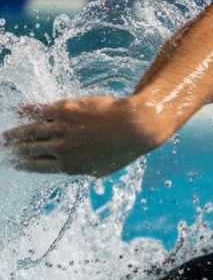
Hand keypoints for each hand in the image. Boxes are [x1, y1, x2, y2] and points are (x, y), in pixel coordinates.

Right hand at [2, 95, 167, 176]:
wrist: (134, 126)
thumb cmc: (123, 148)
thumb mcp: (103, 167)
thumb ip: (84, 168)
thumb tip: (72, 169)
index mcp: (70, 166)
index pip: (38, 166)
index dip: (23, 164)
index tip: (13, 162)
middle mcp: (61, 149)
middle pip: (30, 149)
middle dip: (14, 149)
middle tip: (4, 147)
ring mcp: (61, 129)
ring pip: (30, 131)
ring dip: (15, 134)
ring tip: (5, 136)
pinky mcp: (63, 110)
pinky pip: (39, 111)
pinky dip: (26, 111)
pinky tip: (17, 110)